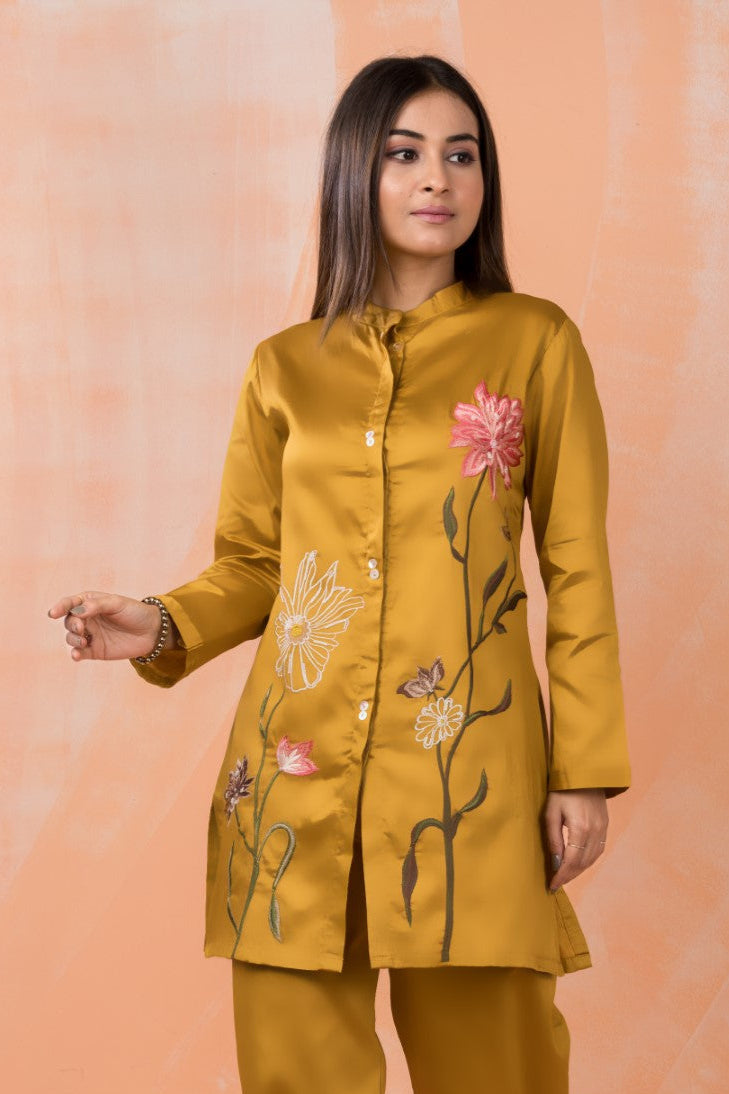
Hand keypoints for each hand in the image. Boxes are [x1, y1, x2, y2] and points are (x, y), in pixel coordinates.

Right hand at [47, 591, 170, 661]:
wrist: (152, 631)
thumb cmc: (135, 612)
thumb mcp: (117, 603)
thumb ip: (96, 606)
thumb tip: (77, 611)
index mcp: (90, 603)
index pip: (70, 604)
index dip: (59, 607)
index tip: (53, 613)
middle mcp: (87, 619)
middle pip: (69, 621)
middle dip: (71, 624)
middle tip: (81, 628)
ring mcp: (90, 635)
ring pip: (71, 638)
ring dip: (72, 640)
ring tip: (83, 641)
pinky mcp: (95, 650)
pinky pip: (80, 653)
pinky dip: (75, 654)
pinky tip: (77, 655)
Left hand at [543, 788, 607, 891]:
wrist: (584, 772)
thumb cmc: (562, 790)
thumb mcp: (551, 811)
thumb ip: (553, 838)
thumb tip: (556, 862)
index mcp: (580, 827)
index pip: (571, 861)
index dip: (562, 875)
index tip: (552, 886)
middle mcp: (595, 831)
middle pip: (583, 863)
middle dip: (569, 876)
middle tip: (556, 883)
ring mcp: (602, 828)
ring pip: (592, 858)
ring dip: (579, 870)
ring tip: (565, 876)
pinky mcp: (605, 825)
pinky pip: (598, 850)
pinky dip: (588, 860)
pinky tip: (578, 863)